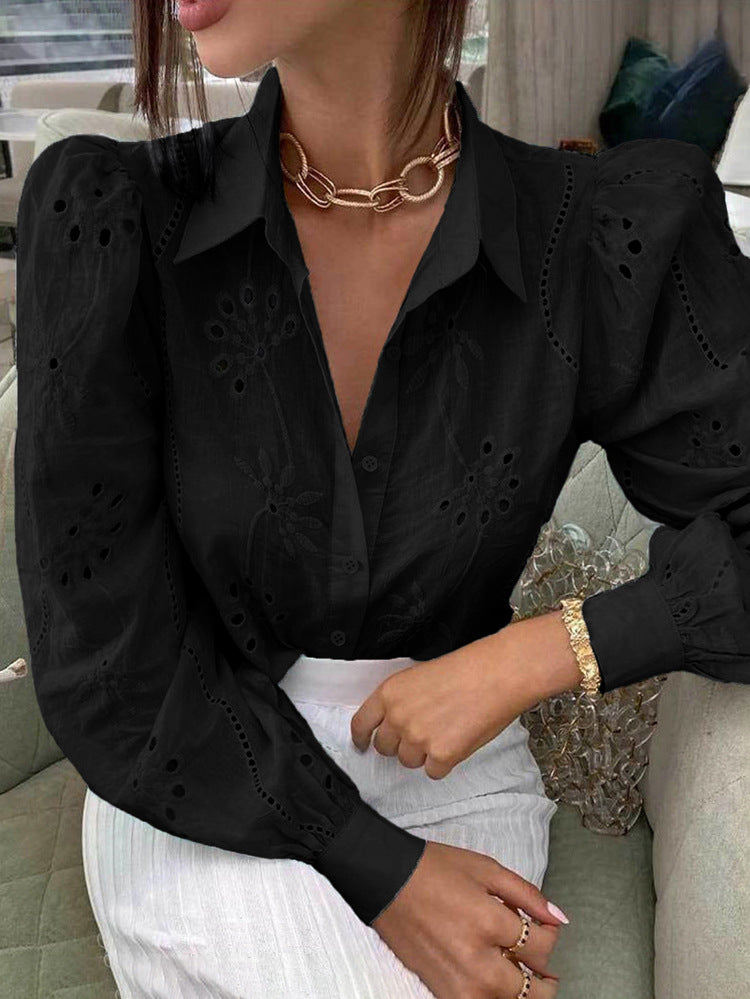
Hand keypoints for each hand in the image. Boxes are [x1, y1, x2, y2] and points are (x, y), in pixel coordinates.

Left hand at [350, 610, 580, 778]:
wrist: (498, 674)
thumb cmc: (466, 669)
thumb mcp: (419, 675)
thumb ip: (401, 699)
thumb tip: (394, 721)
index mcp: (389, 693)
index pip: (361, 724)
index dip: (361, 738)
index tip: (363, 744)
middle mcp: (398, 718)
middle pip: (384, 748)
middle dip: (399, 745)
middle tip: (419, 735)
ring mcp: (418, 739)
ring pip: (409, 762)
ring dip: (423, 754)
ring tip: (445, 731)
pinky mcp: (442, 756)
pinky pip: (433, 772)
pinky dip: (444, 763)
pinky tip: (457, 741)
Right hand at [373, 839, 565, 998]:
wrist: (386, 882)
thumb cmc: (434, 870)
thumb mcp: (486, 869)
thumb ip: (527, 895)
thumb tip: (559, 918)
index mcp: (489, 923)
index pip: (542, 946)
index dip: (552, 935)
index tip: (547, 927)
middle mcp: (477, 962)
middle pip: (533, 989)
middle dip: (546, 976)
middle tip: (544, 966)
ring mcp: (460, 984)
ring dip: (522, 993)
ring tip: (522, 976)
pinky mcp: (443, 993)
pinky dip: (494, 996)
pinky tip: (494, 979)